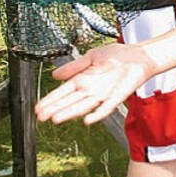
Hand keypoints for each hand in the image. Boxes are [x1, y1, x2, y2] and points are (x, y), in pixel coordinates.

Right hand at [35, 43, 155, 124]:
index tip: (38, 108)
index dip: (51, 100)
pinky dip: (97, 115)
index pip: (63, 92)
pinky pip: (105, 109)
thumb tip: (54, 74)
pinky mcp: (116, 98)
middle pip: (69, 101)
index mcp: (83, 79)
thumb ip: (74, 66)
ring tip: (55, 119)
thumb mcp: (91, 56)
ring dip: (70, 113)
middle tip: (40, 117)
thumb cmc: (116, 55)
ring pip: (83, 107)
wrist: (137, 55)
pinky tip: (87, 121)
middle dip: (55, 109)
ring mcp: (102, 95)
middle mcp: (90, 89)